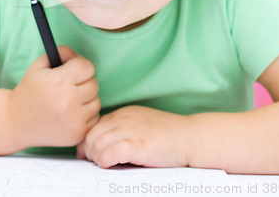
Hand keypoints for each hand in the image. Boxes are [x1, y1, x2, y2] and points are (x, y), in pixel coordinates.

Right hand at [8, 45, 100, 148]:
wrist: (16, 122)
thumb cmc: (30, 90)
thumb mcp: (39, 65)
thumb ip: (62, 52)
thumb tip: (80, 56)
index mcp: (59, 82)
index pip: (87, 67)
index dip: (80, 66)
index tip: (73, 70)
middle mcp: (68, 101)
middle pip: (94, 84)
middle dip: (84, 82)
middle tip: (69, 86)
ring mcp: (74, 120)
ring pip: (96, 102)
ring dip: (86, 100)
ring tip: (68, 101)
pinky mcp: (77, 134)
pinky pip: (94, 118)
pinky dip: (86, 115)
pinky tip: (70, 114)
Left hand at [76, 105, 190, 168]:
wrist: (190, 137)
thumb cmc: (167, 135)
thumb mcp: (140, 124)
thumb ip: (122, 129)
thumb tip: (102, 146)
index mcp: (123, 113)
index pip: (94, 126)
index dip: (88, 142)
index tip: (88, 155)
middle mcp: (123, 119)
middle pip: (91, 135)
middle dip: (89, 151)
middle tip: (94, 163)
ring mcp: (130, 131)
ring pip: (97, 144)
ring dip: (96, 157)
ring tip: (103, 166)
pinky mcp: (138, 145)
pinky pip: (110, 153)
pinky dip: (105, 161)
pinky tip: (109, 166)